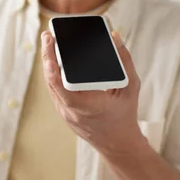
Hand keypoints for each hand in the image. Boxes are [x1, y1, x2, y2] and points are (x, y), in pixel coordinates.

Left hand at [40, 30, 143, 154]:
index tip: (50, 56)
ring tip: (49, 42)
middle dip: (48, 56)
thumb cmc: (125, 114)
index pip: (64, 88)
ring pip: (51, 86)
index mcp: (88, 105)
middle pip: (53, 82)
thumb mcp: (131, 87)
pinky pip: (54, 91)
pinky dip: (53, 75)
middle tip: (48, 35)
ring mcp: (65, 113)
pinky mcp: (63, 112)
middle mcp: (72, 110)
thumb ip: (124, 61)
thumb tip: (115, 36)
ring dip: (48, 63)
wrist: (117, 144)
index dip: (53, 72)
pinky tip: (53, 59)